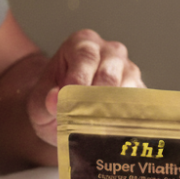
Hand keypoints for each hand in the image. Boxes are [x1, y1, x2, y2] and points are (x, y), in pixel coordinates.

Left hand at [27, 29, 143, 145]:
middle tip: (83, 125)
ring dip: (113, 115)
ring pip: (129, 90)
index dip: (77, 86)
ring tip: (97, 133)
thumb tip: (55, 100)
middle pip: (109, 75)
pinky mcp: (141, 91)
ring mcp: (129, 69)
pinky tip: (113, 134)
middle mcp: (110, 51)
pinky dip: (127, 121)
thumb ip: (43, 101)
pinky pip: (140, 105)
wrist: (64, 108)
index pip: (85, 59)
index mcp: (82, 44)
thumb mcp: (38, 102)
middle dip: (95, 103)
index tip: (67, 108)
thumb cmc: (52, 100)